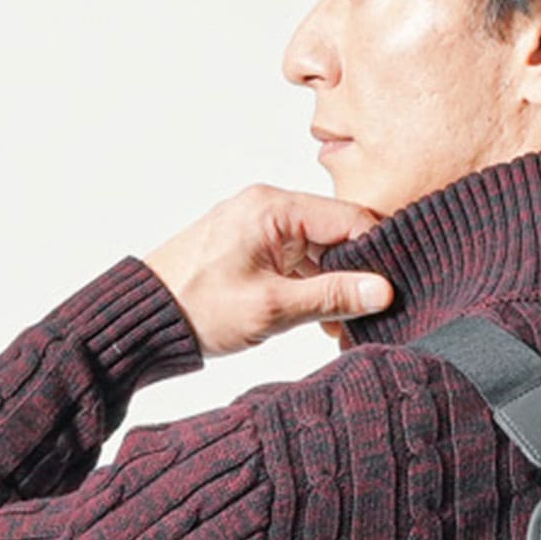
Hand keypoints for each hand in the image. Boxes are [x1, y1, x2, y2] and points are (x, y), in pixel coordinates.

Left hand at [142, 183, 393, 357]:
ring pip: (319, 254)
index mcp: (274, 208)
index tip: (396, 289)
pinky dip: (311, 291)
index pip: (350, 219)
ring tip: (346, 331)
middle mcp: (268, 208)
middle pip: (337, 235)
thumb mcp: (274, 306)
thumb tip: (384, 290)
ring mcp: (259, 228)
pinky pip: (296, 264)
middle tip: (374, 317)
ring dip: (334, 290)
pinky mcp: (251, 249)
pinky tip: (323, 324)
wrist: (143, 320)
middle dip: (357, 277)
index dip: (379, 254)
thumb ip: (333, 296)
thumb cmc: (198, 307)